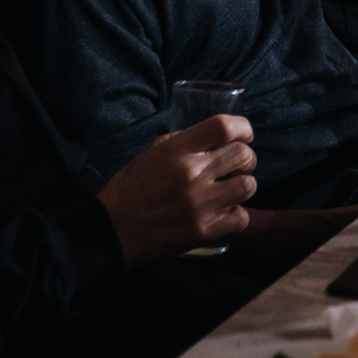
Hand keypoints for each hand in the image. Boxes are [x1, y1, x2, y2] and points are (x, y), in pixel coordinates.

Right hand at [96, 114, 255, 264]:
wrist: (109, 231)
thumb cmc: (127, 190)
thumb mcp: (148, 156)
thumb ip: (175, 144)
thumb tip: (198, 139)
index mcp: (177, 150)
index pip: (223, 127)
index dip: (242, 127)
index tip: (244, 134)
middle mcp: (192, 173)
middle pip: (243, 155)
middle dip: (246, 158)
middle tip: (238, 165)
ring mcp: (200, 203)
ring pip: (247, 186)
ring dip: (244, 186)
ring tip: (233, 190)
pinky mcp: (202, 231)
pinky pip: (240, 218)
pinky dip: (238, 215)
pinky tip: (227, 214)